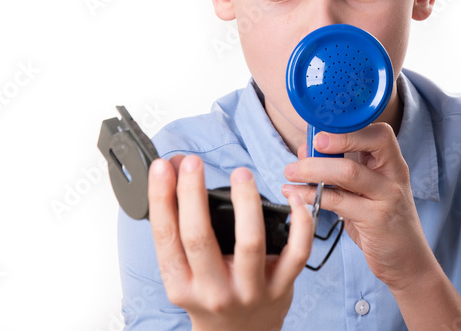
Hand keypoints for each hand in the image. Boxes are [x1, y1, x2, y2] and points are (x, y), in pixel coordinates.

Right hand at [148, 154, 313, 330]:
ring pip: (250, 242)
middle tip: (193, 162)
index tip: (163, 168)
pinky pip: (296, 251)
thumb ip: (180, 228)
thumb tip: (175, 172)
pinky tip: (291, 199)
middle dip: (193, 194)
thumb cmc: (209, 296)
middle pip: (200, 237)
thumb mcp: (184, 272)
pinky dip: (299, 222)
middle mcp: (213, 290)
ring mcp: (250, 290)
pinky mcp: (282, 287)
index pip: (166, 237)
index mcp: (182, 284)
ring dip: (245, 202)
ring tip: (241, 174)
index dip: (161, 198)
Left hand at [280, 123, 435, 291]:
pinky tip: (298, 195)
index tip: (320, 132)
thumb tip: (308, 150)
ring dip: (314, 169)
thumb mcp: (369, 192)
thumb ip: (342, 171)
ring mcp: (388, 198)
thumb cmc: (385, 224)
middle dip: (331, 143)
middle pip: (367, 145)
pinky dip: (313, 195)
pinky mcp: (376, 221)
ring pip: (349, 173)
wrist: (408, 262)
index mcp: (393, 164)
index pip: (379, 133)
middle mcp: (394, 176)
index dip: (350, 128)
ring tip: (290, 173)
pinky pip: (339, 201)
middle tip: (302, 151)